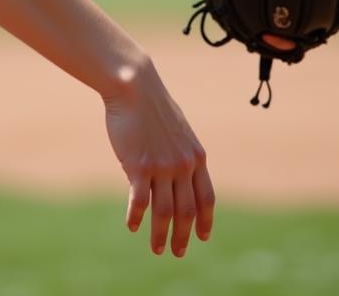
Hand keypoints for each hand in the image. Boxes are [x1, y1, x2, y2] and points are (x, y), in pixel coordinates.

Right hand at [102, 60, 213, 256]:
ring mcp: (162, 167)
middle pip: (187, 211)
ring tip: (156, 249)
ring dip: (160, 234)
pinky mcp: (139, 166)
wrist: (135, 87)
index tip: (203, 236)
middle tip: (177, 252)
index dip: (205, 220)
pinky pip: (139, 202)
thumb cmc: (153, 106)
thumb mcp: (177, 130)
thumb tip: (177, 174)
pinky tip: (132, 226)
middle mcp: (183, 165)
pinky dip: (136, 217)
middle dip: (183, 236)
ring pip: (164, 212)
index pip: (206, 198)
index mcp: (196, 156)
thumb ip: (180, 154)